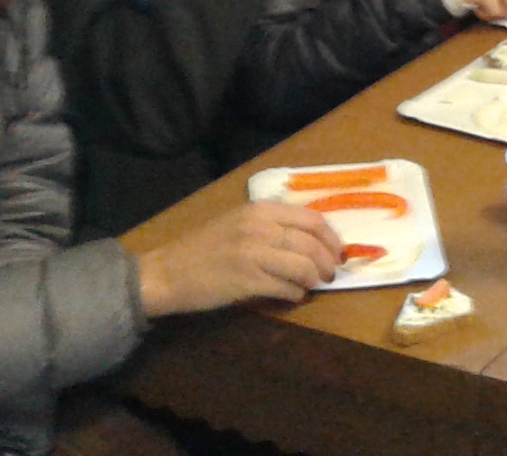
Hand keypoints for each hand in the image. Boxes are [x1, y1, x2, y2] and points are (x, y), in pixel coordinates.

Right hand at [135, 200, 342, 315]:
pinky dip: (296, 294)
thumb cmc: (203, 249)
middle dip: (329, 261)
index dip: (332, 238)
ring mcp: (254, 254)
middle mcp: (260, 227)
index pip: (312, 219)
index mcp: (261, 209)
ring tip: (314, 285)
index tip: (338, 251)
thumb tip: (312, 242)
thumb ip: (272, 226)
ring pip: (304, 266)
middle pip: (312, 243)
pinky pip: (286, 287)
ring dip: (315, 279)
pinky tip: (294, 296)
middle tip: (331, 274)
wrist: (167, 273)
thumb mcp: (239, 223)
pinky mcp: (248, 280)